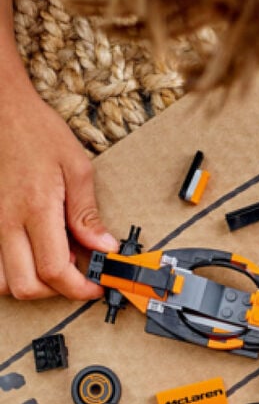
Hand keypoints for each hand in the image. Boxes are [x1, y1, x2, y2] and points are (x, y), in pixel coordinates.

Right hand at [0, 86, 117, 299]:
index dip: (79, 287)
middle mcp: (7, 222)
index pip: (54, 270)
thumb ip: (87, 213)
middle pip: (25, 286)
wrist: (2, 112)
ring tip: (56, 264)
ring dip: (31, 283)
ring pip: (2, 281)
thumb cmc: (38, 133)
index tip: (98, 285)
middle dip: (56, 291)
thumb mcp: (77, 168)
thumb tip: (104, 247)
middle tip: (80, 277)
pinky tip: (33, 254)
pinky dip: (12, 269)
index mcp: (36, 209)